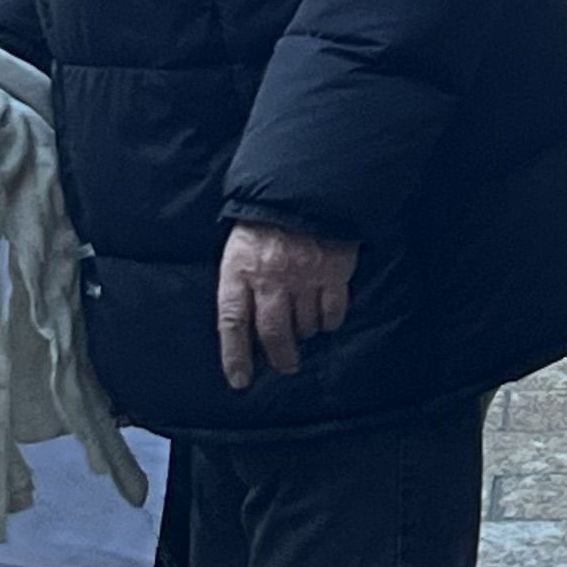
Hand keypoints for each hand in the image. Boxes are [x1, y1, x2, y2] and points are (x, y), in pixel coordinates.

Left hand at [218, 221, 360, 388]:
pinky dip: (329, 321)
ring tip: (304, 332)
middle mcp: (271, 276)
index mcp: (240, 268)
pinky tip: (326, 318)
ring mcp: (304, 275)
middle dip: (280, 356)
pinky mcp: (333, 270)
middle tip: (285, 365)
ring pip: (305, 325)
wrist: (304, 185)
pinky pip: (332, 311)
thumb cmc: (266, 218)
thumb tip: (244, 324)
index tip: (240, 380)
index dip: (235, 355)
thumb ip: (240, 280)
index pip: (233, 322)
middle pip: (273, 332)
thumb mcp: (239, 244)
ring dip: (305, 334)